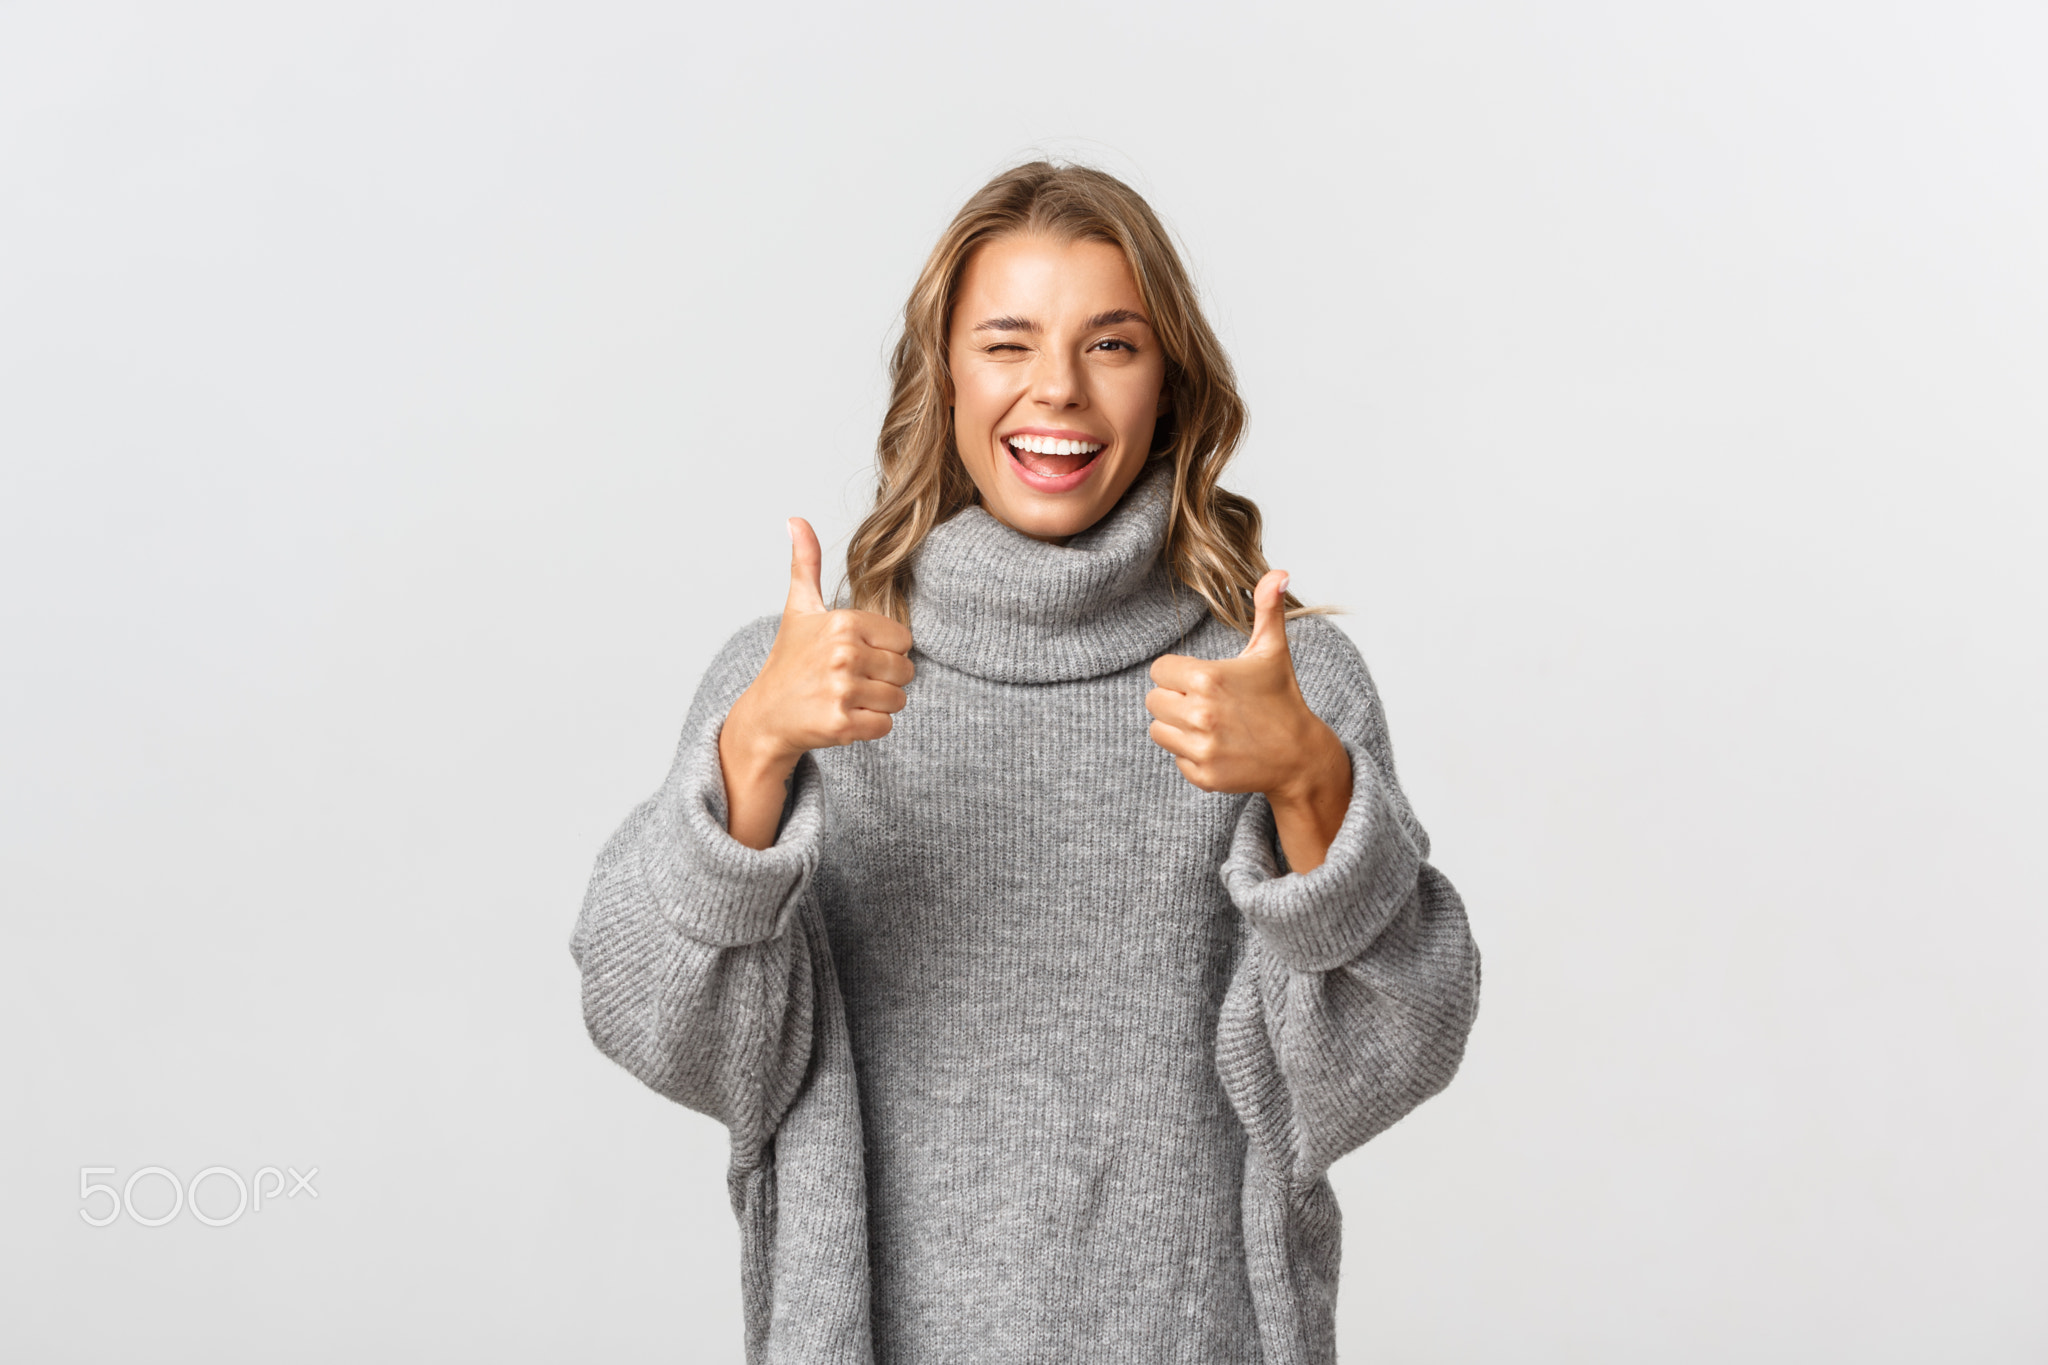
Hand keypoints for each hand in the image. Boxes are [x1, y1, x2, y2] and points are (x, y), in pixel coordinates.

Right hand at [719, 518, 913, 848]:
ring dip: (878, 704)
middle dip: (884, 679)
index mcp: (843, 622)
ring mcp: (842, 690)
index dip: (884, 650)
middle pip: (905, 670)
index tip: (856, 655)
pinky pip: (885, 725)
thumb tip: (795, 519)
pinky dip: (870, 726)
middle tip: (850, 680)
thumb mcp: (800, 609)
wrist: (767, 715)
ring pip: (898, 699)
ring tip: (847, 698)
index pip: (903, 640)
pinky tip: (844, 717)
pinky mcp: (842, 723)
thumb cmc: (789, 660)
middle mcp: (843, 653)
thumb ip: (806, 563)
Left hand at [1146, 569, 1352, 870]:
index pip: (1159, 671)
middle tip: (1207, 703)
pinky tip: (1219, 747)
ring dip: (1178, 727)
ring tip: (1211, 724)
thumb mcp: (1272, 651)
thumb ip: (1268, 609)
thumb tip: (1279, 572)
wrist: (1300, 755)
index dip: (1179, 674)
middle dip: (1175, 700)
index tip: (1204, 680)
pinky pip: (1175, 758)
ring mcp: (1201, 747)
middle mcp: (1200, 714)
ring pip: (1158, 730)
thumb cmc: (1281, 698)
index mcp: (1207, 679)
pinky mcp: (1203, 775)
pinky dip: (1192, 754)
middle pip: (1153, 701)